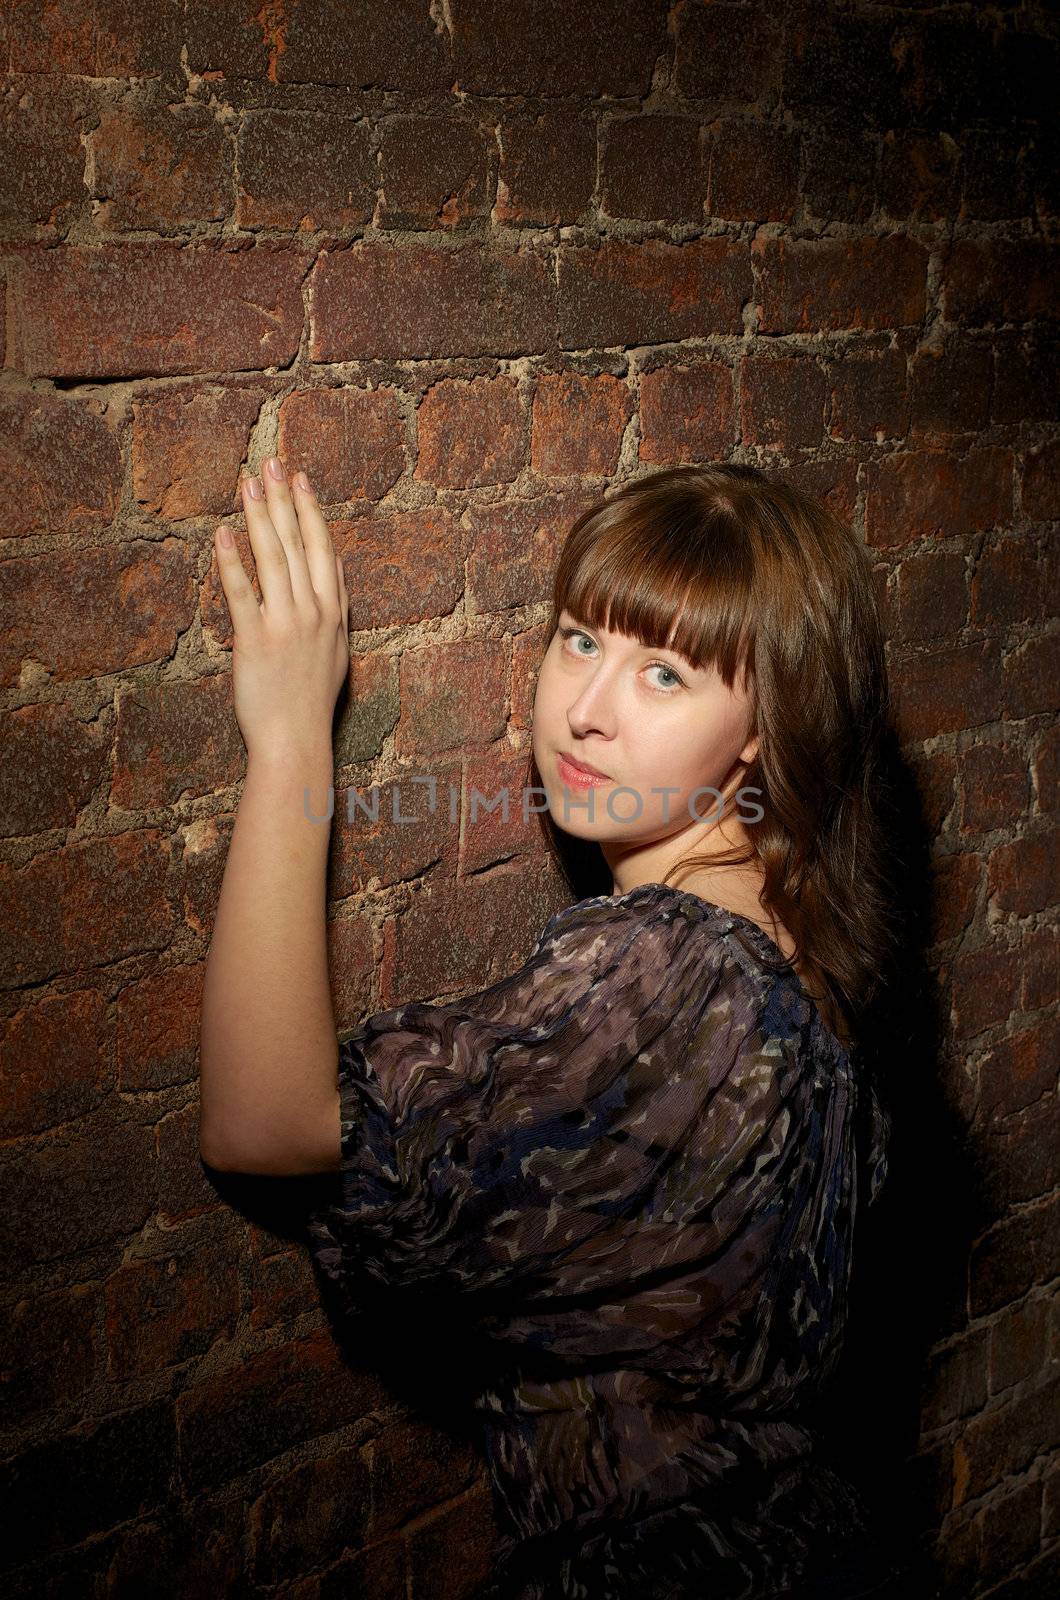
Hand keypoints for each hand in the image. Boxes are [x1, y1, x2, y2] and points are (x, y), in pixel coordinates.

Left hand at [213, 457, 349, 760]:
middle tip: (272, 463)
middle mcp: (313, 612)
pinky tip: (223, 533)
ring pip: (273, 558)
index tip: (300, 480)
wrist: (296, 740)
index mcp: (332, 612)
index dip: (311, 512)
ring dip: (260, 516)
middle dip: (284, 500)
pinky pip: (242, 593)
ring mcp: (285, 624)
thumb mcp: (338, 650)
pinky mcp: (255, 641)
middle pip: (297, 544)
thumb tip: (336, 569)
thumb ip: (337, 606)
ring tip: (248, 483)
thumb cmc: (312, 701)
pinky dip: (232, 561)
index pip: (323, 550)